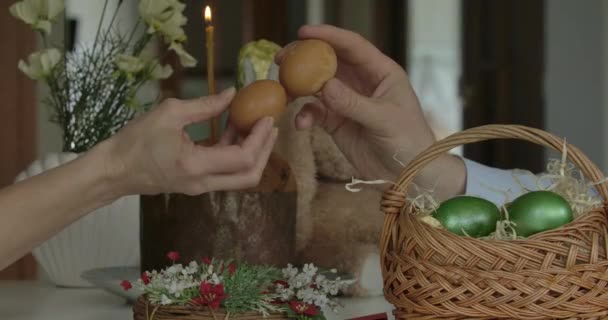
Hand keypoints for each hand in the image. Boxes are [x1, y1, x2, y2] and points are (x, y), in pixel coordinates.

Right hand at [101, 87, 277, 195]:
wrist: (114, 170)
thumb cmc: (135, 140)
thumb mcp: (169, 113)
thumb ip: (204, 106)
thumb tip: (232, 94)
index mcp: (196, 165)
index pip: (242, 158)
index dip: (259, 139)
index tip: (266, 118)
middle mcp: (202, 182)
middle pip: (249, 177)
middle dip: (265, 152)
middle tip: (270, 127)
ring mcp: (200, 187)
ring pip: (239, 178)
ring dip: (252, 153)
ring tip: (255, 125)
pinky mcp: (197, 185)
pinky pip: (225, 173)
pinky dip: (235, 155)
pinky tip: (233, 130)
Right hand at [276, 25, 464, 197]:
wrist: (407, 174)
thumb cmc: (408, 141)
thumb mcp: (384, 119)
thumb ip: (354, 103)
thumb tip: (324, 86)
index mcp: (381, 72)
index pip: (353, 46)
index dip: (329, 36)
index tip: (304, 32)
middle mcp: (362, 82)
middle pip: (329, 62)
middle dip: (305, 58)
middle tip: (282, 59)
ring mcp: (347, 102)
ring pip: (317, 85)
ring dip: (299, 86)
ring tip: (284, 89)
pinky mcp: (337, 122)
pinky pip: (315, 112)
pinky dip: (305, 115)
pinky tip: (301, 124)